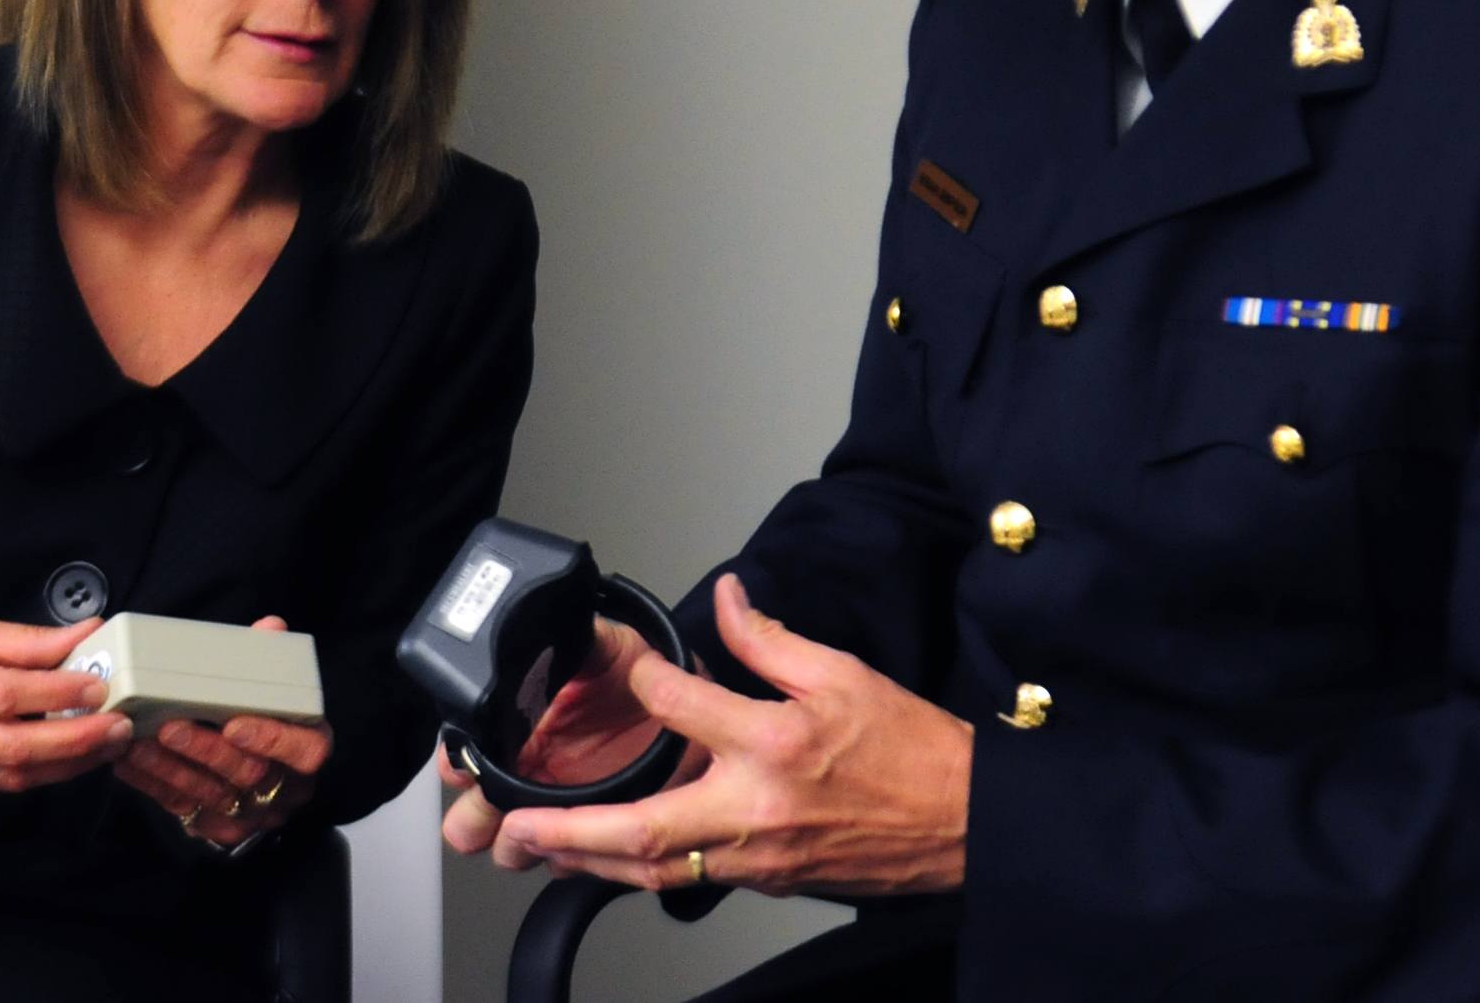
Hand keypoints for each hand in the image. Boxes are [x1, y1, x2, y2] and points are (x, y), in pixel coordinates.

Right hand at [0, 613, 128, 794]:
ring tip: (110, 743)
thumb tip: (83, 632)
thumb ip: (21, 639)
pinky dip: (42, 773)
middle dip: (76, 739)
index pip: (6, 692)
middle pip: (14, 745)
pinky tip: (73, 756)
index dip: (57, 692)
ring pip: (13, 774)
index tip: (100, 682)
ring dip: (69, 763)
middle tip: (121, 724)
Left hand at [109, 616, 332, 847]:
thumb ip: (271, 663)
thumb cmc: (267, 721)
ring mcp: (250, 814)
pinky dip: (152, 784)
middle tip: (168, 726)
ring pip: (209, 794)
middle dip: (204, 750)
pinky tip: (129, 762)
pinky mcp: (215, 827)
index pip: (306, 751)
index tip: (234, 723)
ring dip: (168, 767)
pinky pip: (181, 809)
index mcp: (308, 748)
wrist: (261, 774)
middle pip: (248, 774)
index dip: (271, 739)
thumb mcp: (278, 692)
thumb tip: (270, 628)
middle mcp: (284, 789)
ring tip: (135, 741)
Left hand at [490, 575, 970, 899]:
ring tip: (543, 847)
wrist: (962, 822)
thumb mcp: (842, 673)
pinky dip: (645, 869)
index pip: (681, 706)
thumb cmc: (913, 750)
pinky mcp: (766, 881)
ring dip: (591, 862)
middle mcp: (755, 810)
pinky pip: (690, 880)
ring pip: (654, 871)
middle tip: (517, 825)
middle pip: (640, 830)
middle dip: (568, 831)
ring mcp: (756, 857)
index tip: (623, 663)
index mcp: (774, 745)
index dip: (643, 679)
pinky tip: (618, 856)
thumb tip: (727, 597)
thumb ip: (769, 639)